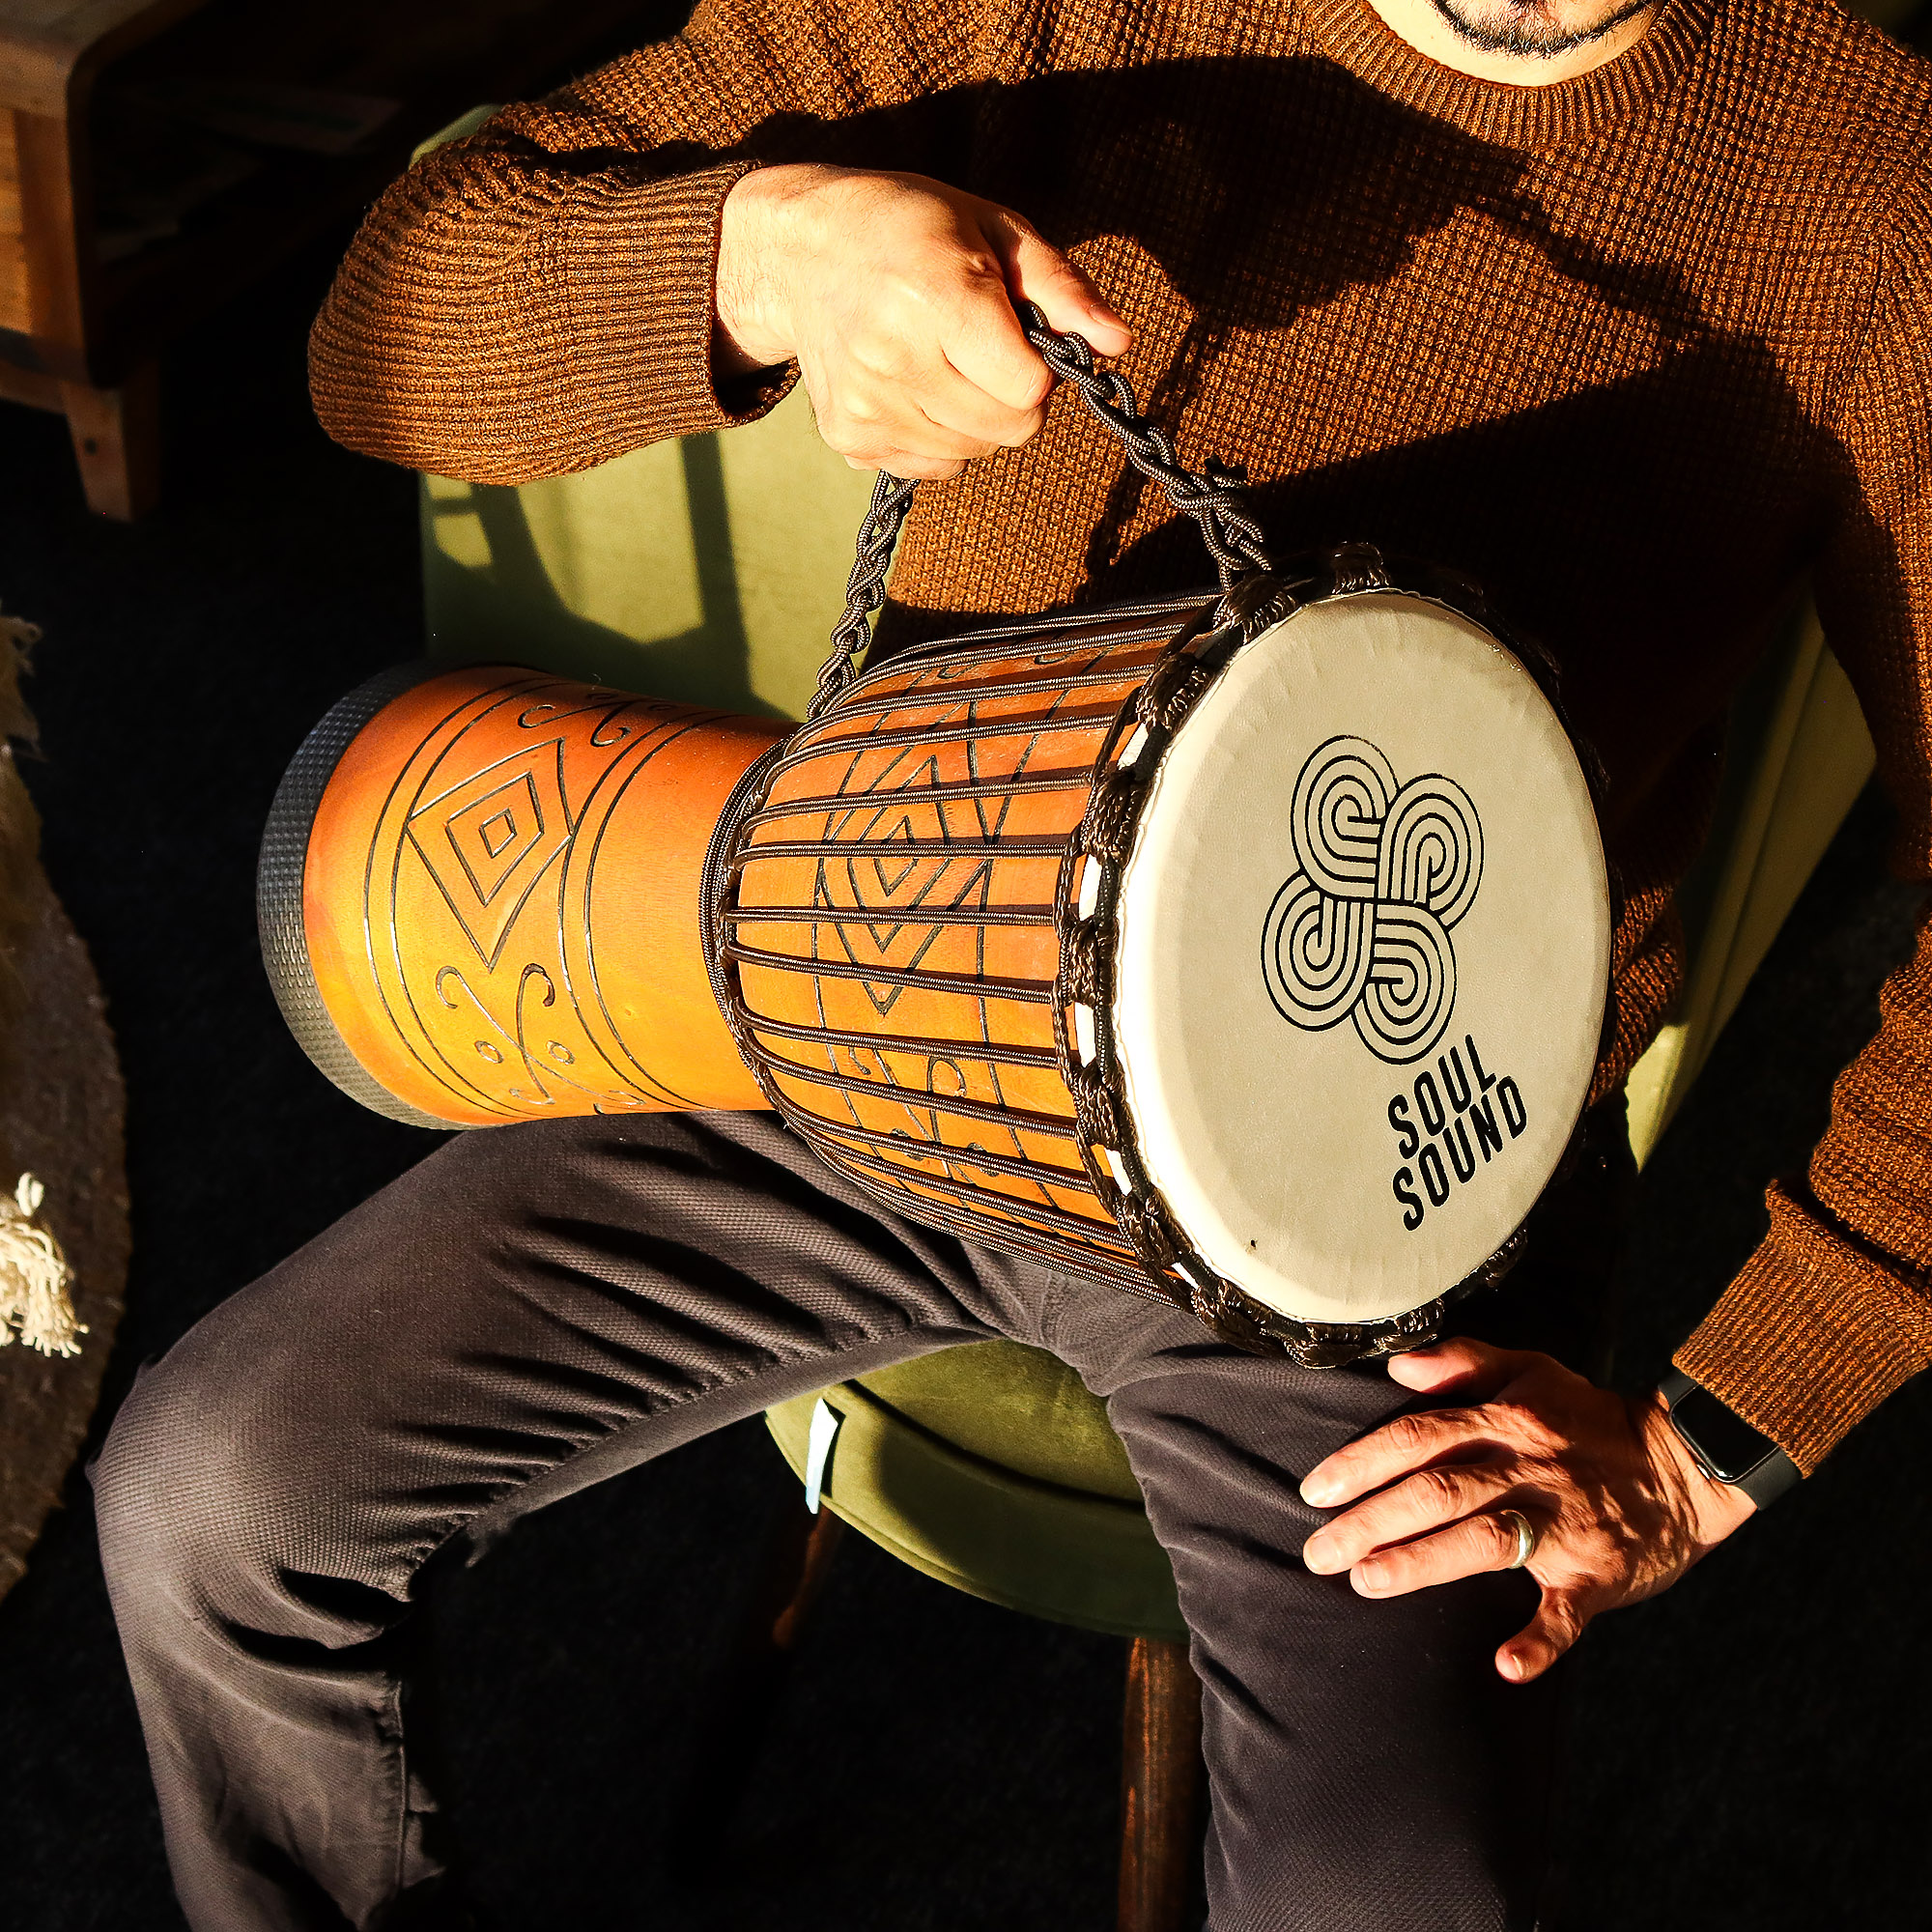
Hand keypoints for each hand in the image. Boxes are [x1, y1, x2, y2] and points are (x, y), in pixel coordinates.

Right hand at [715, 164, 1129, 478]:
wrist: (800, 252)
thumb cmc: (911, 229)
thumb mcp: (994, 229)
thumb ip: (1061, 287)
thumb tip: (1118, 342)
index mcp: (934, 297)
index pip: (1027, 390)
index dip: (1038, 367)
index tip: (1014, 333)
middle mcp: (890, 358)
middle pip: (1007, 429)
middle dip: (1013, 396)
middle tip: (982, 348)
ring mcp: (864, 405)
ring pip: (973, 454)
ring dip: (977, 419)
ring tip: (944, 361)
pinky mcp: (848, 438)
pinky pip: (933, 468)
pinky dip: (939, 437)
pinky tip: (913, 385)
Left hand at [1298, 1339, 1757, 1681]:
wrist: (1688, 1463)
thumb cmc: (1591, 1419)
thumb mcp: (1530, 1370)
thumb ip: (1463, 1362)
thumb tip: (1398, 1367)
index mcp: (1505, 1423)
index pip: (1417, 1438)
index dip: (1362, 1462)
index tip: (1314, 1490)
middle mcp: (1527, 1470)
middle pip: (1437, 1491)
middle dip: (1369, 1522)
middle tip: (1317, 1553)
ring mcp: (1564, 1524)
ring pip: (1486, 1541)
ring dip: (1424, 1564)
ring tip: (1368, 1582)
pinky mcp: (1598, 1575)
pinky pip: (1568, 1612)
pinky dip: (1540, 1641)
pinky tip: (1506, 1665)